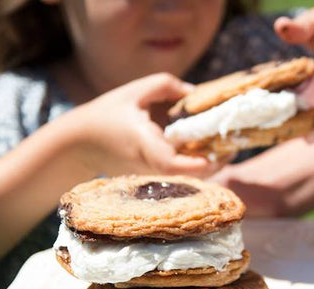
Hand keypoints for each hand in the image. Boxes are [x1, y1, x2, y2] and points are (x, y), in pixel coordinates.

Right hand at [69, 73, 221, 176]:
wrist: (79, 144)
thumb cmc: (106, 114)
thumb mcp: (134, 91)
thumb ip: (167, 86)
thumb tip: (196, 93)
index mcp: (143, 143)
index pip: (171, 163)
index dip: (196, 163)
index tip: (216, 155)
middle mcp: (150, 165)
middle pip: (189, 175)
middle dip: (215, 162)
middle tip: (235, 143)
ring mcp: (151, 175)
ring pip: (188, 178)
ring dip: (210, 164)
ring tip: (226, 144)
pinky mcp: (152, 178)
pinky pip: (181, 175)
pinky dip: (197, 164)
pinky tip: (209, 148)